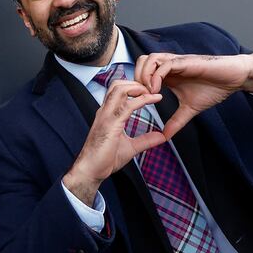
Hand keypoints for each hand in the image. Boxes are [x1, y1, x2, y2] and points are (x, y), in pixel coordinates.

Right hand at [63, 80, 162, 205]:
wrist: (91, 170)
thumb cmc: (104, 159)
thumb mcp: (130, 147)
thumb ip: (145, 140)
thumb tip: (161, 136)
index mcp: (107, 114)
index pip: (118, 91)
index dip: (133, 87)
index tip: (149, 91)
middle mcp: (105, 111)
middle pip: (118, 84)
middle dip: (136, 82)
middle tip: (152, 89)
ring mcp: (107, 116)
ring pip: (120, 89)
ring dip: (138, 87)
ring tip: (153, 91)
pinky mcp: (111, 124)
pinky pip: (127, 105)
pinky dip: (143, 99)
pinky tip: (154, 99)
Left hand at [134, 52, 252, 140]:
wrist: (233, 78)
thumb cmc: (213, 88)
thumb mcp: (190, 108)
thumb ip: (176, 121)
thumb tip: (165, 136)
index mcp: (167, 74)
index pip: (142, 73)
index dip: (136, 86)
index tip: (136, 103)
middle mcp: (168, 65)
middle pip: (140, 62)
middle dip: (135, 79)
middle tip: (139, 97)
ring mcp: (176, 61)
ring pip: (149, 59)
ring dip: (144, 76)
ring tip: (147, 93)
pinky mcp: (185, 61)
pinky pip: (165, 64)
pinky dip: (157, 76)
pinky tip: (157, 90)